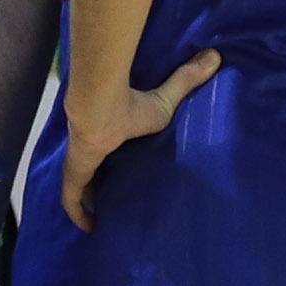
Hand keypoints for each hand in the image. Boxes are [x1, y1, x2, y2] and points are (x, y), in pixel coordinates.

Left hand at [61, 49, 221, 231]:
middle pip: (92, 172)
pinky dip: (77, 215)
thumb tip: (214, 56)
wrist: (101, 106)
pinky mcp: (74, 174)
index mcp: (107, 136)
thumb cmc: (131, 105)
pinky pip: (71, 201)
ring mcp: (79, 162)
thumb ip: (186, 80)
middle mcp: (89, 149)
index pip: (106, 152)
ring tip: (106, 221)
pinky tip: (90, 229)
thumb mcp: (165, 101)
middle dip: (100, 187)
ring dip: (88, 203)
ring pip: (79, 188)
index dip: (110, 163)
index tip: (119, 174)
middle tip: (115, 204)